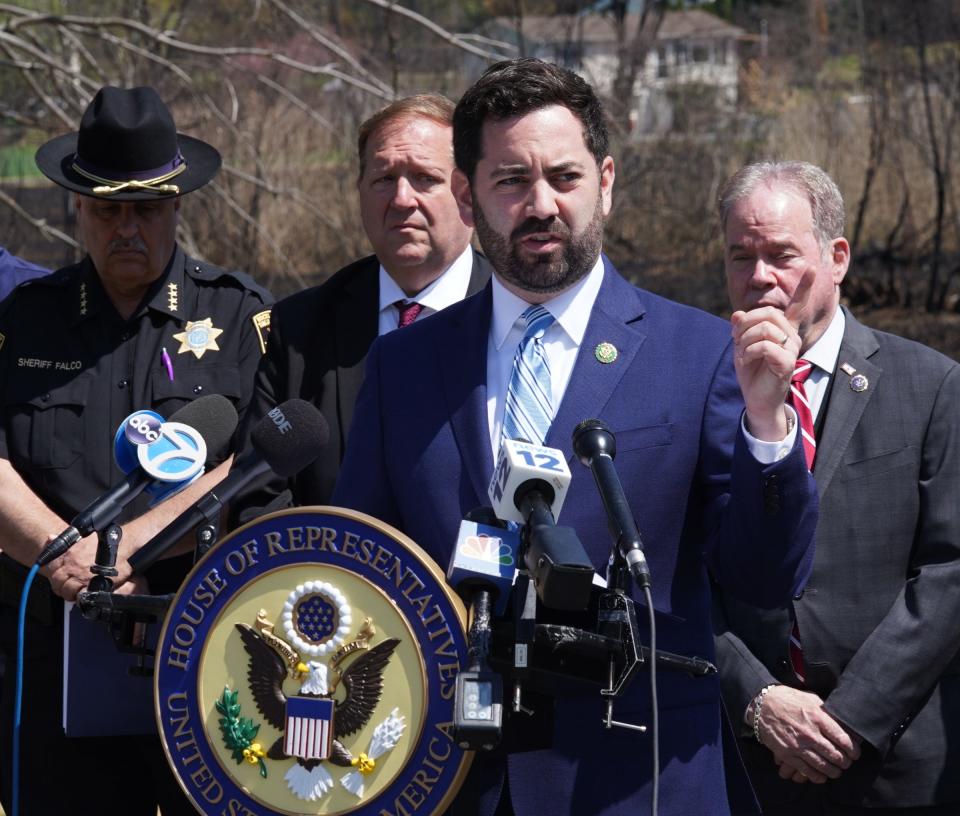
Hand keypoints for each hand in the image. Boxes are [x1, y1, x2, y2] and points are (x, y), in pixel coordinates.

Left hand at [42, 532, 138, 601]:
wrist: (126, 545)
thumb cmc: (107, 540)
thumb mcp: (82, 536)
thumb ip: (63, 540)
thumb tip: (49, 538)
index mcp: (66, 553)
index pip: (52, 571)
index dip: (57, 577)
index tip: (64, 579)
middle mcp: (70, 565)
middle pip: (57, 583)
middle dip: (63, 587)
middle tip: (72, 588)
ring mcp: (79, 576)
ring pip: (66, 592)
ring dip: (72, 594)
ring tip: (81, 591)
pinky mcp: (90, 584)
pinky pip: (80, 597)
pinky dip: (82, 597)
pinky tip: (88, 593)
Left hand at [732, 272, 812, 440]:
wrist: (757, 398)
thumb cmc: (752, 371)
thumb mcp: (742, 345)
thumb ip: (741, 328)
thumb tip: (737, 314)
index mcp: (784, 330)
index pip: (797, 305)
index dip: (805, 286)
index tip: (812, 267)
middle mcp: (791, 336)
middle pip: (768, 313)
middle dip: (745, 324)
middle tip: (737, 340)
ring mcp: (791, 349)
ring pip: (764, 328)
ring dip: (744, 340)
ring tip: (742, 353)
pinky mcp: (786, 362)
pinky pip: (764, 346)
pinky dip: (749, 352)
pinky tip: (747, 361)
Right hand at [754, 685, 861, 783]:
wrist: (762, 705)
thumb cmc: (788, 699)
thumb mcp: (810, 698)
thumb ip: (827, 711)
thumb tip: (843, 722)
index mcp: (818, 717)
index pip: (844, 740)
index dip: (853, 750)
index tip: (855, 753)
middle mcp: (810, 733)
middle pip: (836, 755)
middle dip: (845, 762)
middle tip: (846, 763)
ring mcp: (798, 745)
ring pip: (823, 766)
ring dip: (834, 772)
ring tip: (836, 771)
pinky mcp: (787, 754)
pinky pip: (807, 771)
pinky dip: (818, 777)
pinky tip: (822, 776)